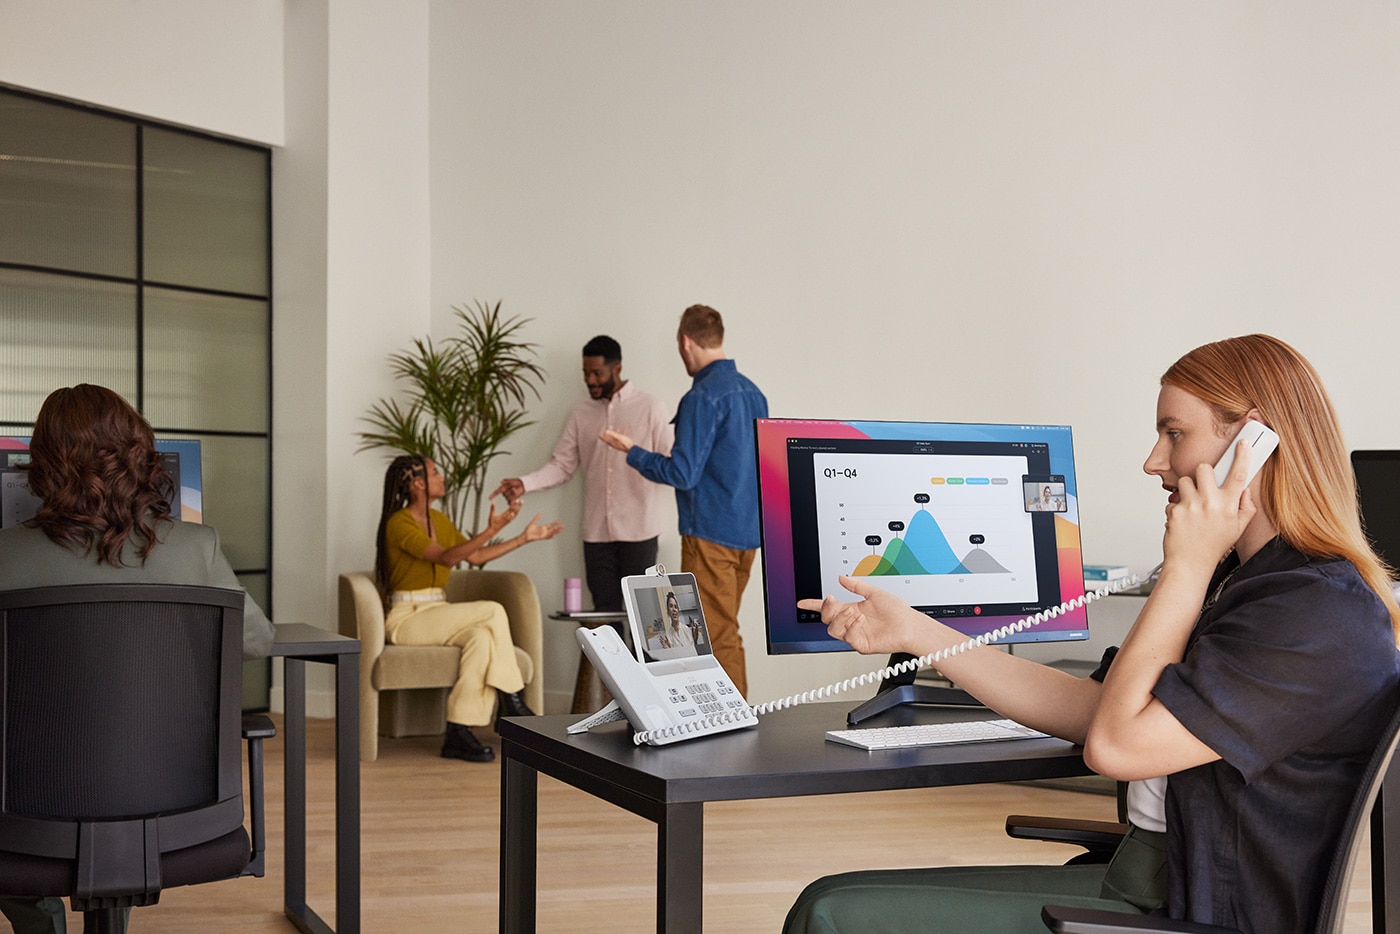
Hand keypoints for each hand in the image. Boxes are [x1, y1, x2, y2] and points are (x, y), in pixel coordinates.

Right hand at [486, 496, 522, 532]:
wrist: (493, 530)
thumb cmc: (492, 523)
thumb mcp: (492, 515)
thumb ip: (492, 508)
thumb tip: (492, 502)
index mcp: (504, 516)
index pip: (510, 509)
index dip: (514, 504)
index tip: (517, 500)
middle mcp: (507, 518)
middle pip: (514, 510)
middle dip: (518, 505)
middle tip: (521, 500)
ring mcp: (509, 520)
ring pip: (515, 513)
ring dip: (518, 508)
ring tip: (521, 504)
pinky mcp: (509, 521)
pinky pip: (514, 517)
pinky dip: (517, 513)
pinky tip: (518, 511)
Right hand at [492, 478, 524, 502]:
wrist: (521, 485)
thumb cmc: (515, 482)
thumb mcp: (511, 481)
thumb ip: (506, 481)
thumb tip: (501, 481)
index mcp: (502, 488)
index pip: (496, 492)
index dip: (492, 495)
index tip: (489, 498)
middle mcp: (504, 493)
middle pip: (505, 495)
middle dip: (510, 492)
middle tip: (514, 488)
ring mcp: (507, 497)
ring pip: (508, 498)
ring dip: (513, 495)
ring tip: (516, 490)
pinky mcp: (511, 500)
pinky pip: (510, 502)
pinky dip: (513, 501)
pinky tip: (516, 498)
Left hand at [521, 514, 563, 541]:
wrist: (525, 535)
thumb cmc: (528, 530)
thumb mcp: (533, 523)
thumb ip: (537, 518)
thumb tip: (539, 513)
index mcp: (543, 528)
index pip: (551, 525)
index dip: (555, 523)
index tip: (559, 521)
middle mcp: (544, 531)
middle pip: (553, 529)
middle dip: (558, 528)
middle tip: (563, 526)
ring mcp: (543, 534)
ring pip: (551, 533)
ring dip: (556, 531)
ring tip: (561, 529)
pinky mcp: (541, 537)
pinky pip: (547, 537)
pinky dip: (550, 536)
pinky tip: (554, 536)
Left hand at [599, 429, 634, 452]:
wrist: (632, 449)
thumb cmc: (625, 443)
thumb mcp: (618, 437)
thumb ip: (612, 434)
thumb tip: (606, 431)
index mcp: (613, 443)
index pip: (606, 440)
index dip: (602, 437)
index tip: (599, 435)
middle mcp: (615, 444)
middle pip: (610, 439)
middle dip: (608, 435)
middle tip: (606, 432)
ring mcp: (620, 444)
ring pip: (616, 438)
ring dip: (616, 433)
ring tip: (618, 429)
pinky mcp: (624, 443)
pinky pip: (623, 437)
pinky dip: (623, 434)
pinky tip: (625, 430)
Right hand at [797, 576, 921, 655]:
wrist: (910, 626)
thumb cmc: (897, 612)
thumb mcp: (874, 593)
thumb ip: (856, 586)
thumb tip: (842, 578)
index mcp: (852, 610)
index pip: (828, 608)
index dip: (814, 605)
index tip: (802, 603)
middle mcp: (851, 623)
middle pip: (826, 619)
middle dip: (826, 609)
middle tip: (834, 601)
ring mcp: (855, 634)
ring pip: (833, 630)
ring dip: (839, 619)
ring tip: (852, 612)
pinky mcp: (862, 644)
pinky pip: (848, 638)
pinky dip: (851, 628)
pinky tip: (860, 621)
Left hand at [1163, 440, 1257, 573]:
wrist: (1190, 563)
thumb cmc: (1213, 546)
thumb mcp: (1238, 528)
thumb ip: (1246, 507)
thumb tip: (1244, 490)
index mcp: (1229, 506)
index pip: (1239, 475)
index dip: (1242, 456)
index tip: (1242, 444)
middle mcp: (1211, 503)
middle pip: (1204, 468)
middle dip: (1202, 474)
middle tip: (1204, 487)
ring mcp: (1192, 506)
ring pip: (1185, 481)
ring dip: (1187, 491)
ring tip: (1192, 507)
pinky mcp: (1175, 510)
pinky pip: (1174, 499)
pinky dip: (1177, 508)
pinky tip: (1183, 520)